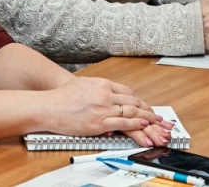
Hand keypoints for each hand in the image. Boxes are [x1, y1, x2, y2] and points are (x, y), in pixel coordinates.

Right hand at [42, 77, 172, 146]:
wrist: (49, 106)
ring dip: (147, 117)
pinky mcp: (99, 122)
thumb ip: (99, 89)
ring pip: (132, 112)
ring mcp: (103, 108)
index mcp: (102, 84)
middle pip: (133, 101)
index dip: (140, 101)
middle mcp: (105, 94)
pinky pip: (123, 124)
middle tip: (159, 117)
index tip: (147, 107)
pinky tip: (144, 125)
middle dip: (148, 110)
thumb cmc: (62, 97)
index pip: (128, 92)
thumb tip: (108, 96)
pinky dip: (136, 125)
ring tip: (157, 122)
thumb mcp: (84, 85)